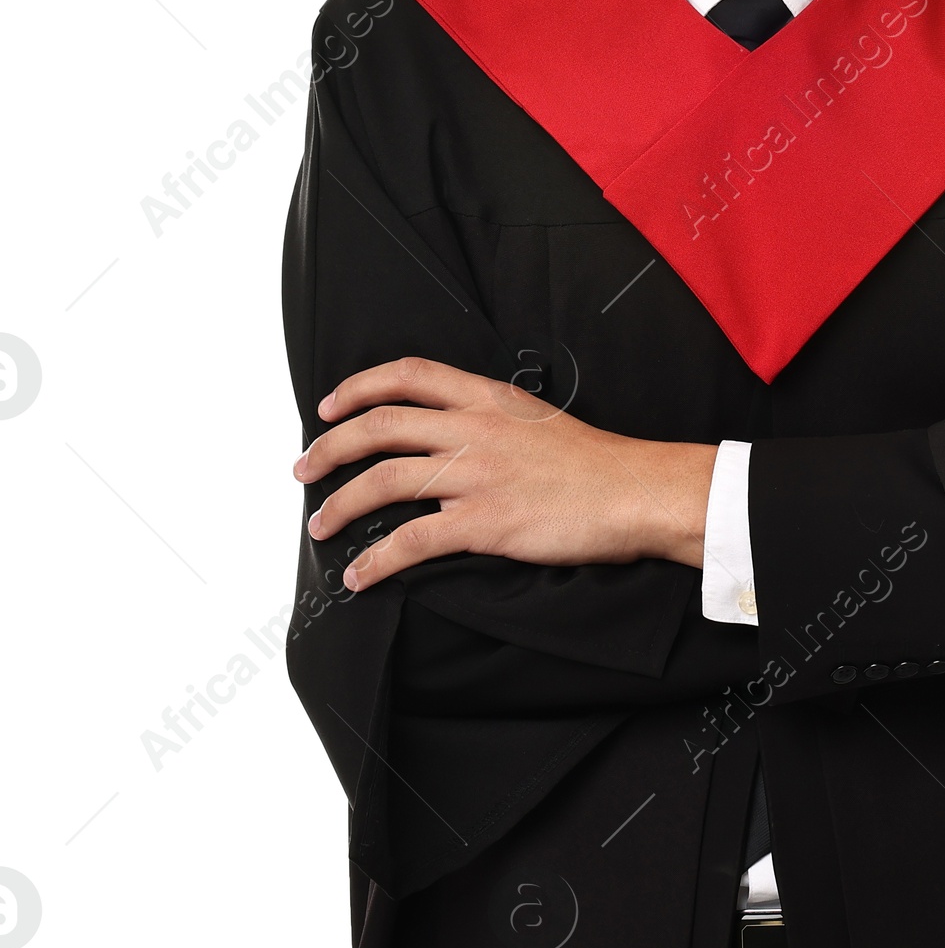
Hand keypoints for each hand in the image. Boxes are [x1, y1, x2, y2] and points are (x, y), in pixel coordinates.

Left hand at [293, 358, 715, 590]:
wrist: (635, 491)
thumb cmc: (595, 463)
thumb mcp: (537, 419)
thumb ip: (491, 419)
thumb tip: (452, 434)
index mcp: (487, 398)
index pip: (408, 374)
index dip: (359, 386)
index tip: (331, 406)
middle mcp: (474, 429)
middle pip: (379, 426)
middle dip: (330, 448)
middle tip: (305, 467)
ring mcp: (476, 474)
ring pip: (384, 480)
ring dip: (340, 504)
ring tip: (320, 523)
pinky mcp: (483, 523)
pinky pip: (411, 541)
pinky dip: (376, 560)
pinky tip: (360, 573)